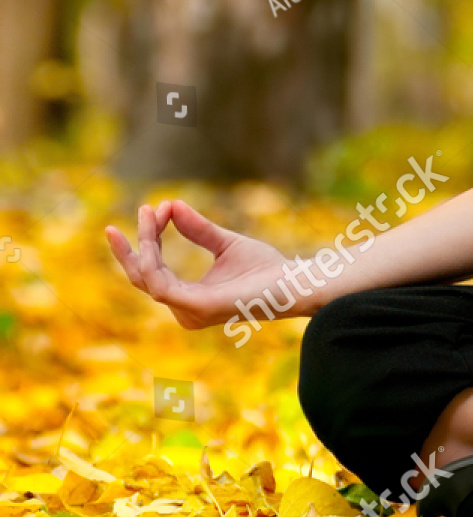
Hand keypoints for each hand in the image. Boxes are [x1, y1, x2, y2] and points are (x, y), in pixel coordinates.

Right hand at [105, 200, 295, 330]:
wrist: (293, 282)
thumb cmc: (265, 268)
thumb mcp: (224, 242)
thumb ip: (198, 229)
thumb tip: (170, 204)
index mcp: (189, 298)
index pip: (153, 272)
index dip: (148, 241)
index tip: (151, 209)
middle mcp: (184, 310)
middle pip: (143, 277)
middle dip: (133, 245)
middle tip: (134, 214)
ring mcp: (189, 312)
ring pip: (148, 278)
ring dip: (145, 244)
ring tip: (150, 215)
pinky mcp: (198, 307)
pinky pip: (160, 285)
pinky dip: (152, 259)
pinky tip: (154, 236)